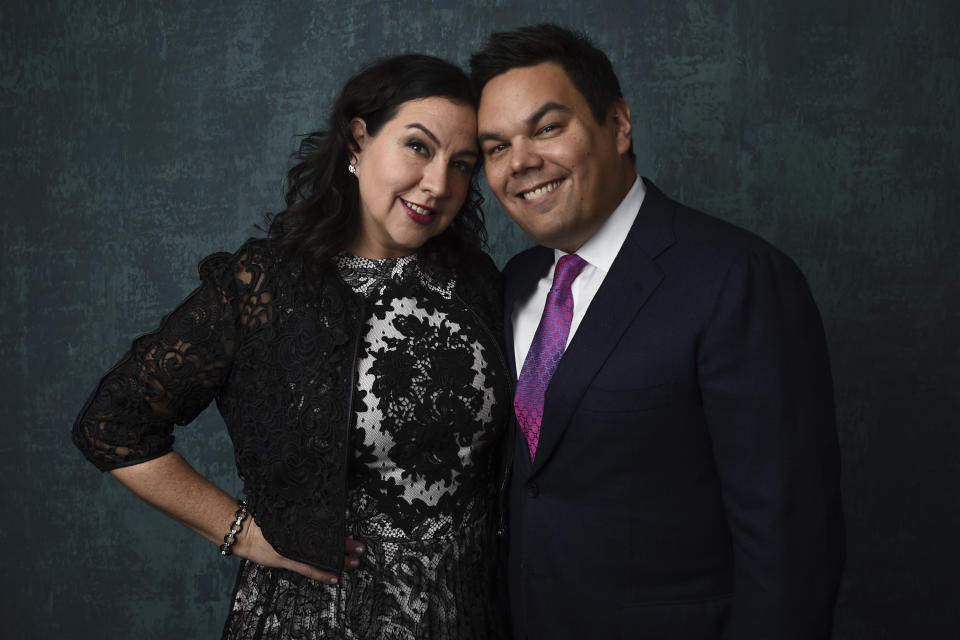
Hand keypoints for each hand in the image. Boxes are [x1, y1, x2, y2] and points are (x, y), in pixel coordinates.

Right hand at [234, 515, 365, 584]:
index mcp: (299, 522)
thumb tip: (318, 510)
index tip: (349, 515)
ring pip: (323, 554)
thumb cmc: (263, 524)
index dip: (337, 518)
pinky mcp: (289, 560)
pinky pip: (310, 569)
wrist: (246, 534)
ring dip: (341, 559)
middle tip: (361, 546)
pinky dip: (323, 574)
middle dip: (347, 543)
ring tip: (355, 562)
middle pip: (328, 538)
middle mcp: (300, 534)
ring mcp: (296, 548)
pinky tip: (335, 578)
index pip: (322, 519)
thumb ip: (299, 515)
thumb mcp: (283, 516)